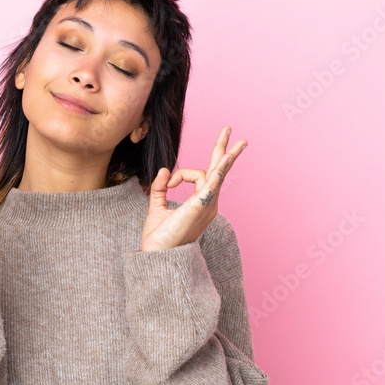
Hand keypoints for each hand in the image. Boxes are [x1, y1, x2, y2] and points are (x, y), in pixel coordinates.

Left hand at [140, 126, 246, 250]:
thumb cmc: (159, 238)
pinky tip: (228, 155)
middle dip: (223, 149)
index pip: (198, 176)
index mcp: (200, 204)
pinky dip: (222, 167)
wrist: (158, 255)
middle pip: (218, 170)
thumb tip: (164, 170)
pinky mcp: (202, 204)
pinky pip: (214, 181)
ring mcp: (208, 204)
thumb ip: (160, 189)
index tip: (168, 180)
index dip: (180, 173)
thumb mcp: (156, 208)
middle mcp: (208, 203)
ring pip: (215, 171)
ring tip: (227, 130)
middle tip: (228, 129)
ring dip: (222, 150)